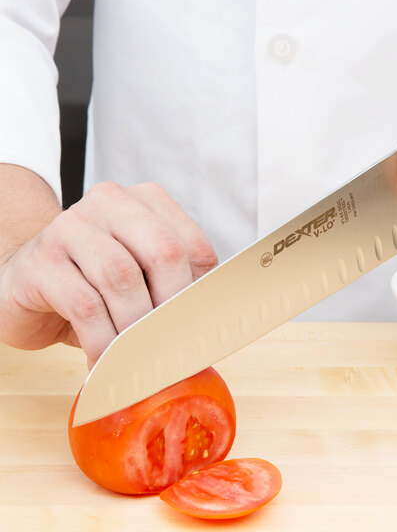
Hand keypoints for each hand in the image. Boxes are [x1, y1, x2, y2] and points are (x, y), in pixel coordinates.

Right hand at [0, 182, 216, 366]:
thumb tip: (204, 332)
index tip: (195, 331)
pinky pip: (85, 305)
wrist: (26, 282)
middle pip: (165, 252)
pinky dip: (102, 341)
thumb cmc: (96, 283)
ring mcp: (72, 225)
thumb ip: (174, 289)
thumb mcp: (143, 279)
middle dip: (171, 307)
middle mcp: (112, 202)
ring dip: (134, 328)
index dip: (199, 296)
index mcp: (148, 201)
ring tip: (135, 356)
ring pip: (123, 277)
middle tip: (167, 344)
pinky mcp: (41, 259)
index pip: (195, 248)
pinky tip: (104, 360)